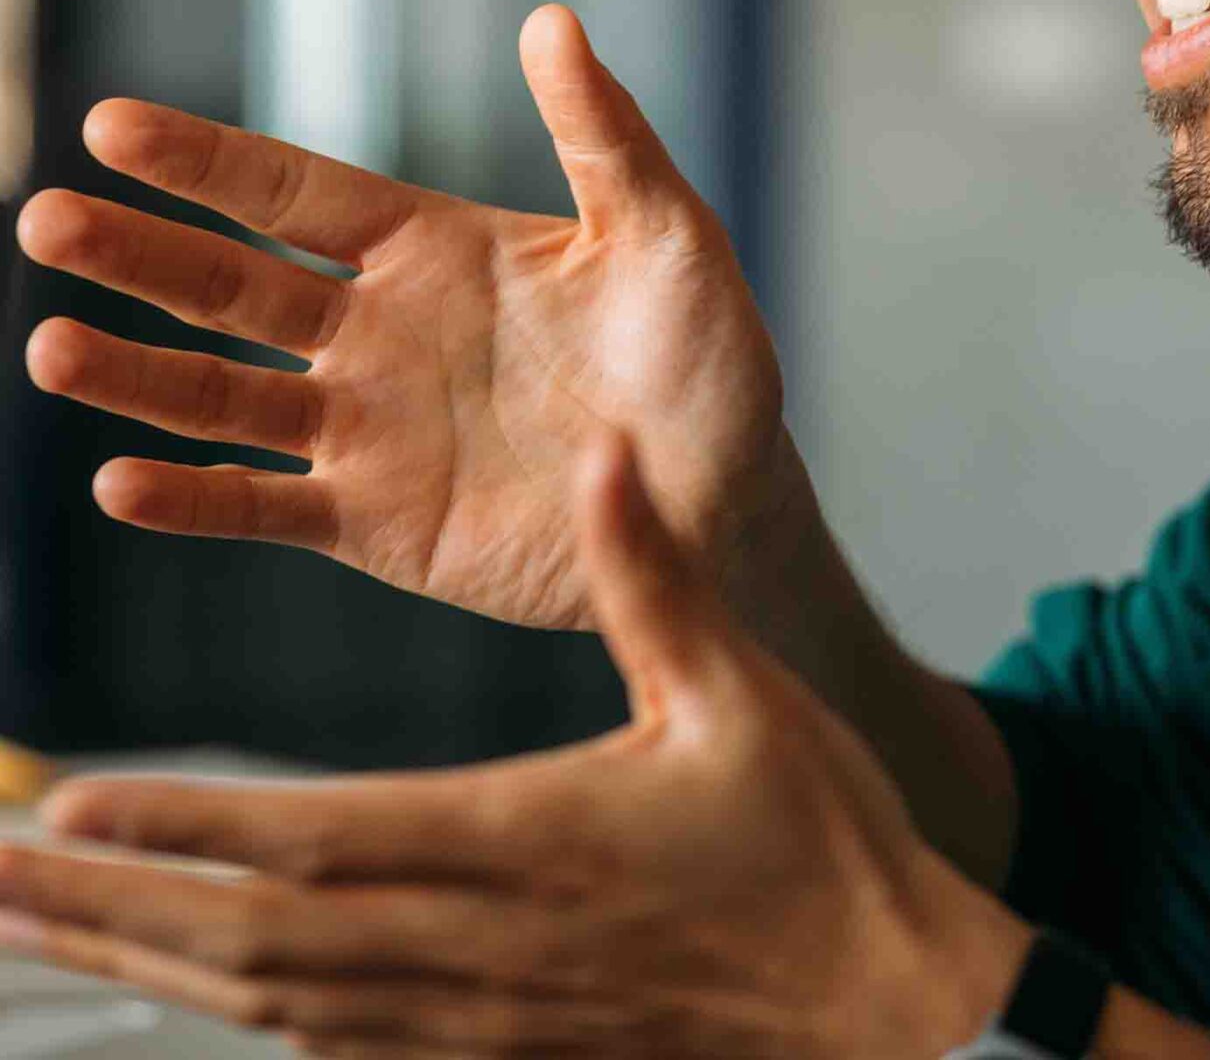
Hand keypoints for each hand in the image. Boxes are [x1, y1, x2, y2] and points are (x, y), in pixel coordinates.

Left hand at [0, 437, 1037, 1057]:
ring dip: (143, 965)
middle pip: (253, 942)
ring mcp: (482, 1016)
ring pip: (274, 1006)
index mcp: (534, 839)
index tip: (63, 801)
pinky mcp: (502, 1053)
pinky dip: (241, 1015)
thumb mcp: (741, 693)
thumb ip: (654, 576)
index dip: (185, 826)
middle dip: (105, 910)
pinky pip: (338, 1046)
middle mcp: (481, 944)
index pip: (320, 842)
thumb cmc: (818, 838)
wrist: (881, 1001)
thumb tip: (601, 453)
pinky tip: (189, 987)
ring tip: (37, 926)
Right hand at [14, 5, 790, 629]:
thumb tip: (552, 19)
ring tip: (55, 350)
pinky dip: (196, 500)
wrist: (729, 499)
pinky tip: (121, 483)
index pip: (296, 194)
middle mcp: (378, 333)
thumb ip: (604, 136)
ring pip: (225, 397)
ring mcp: (368, 430)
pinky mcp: (378, 523)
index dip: (209, 162)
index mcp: (434, 250)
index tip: (112, 125)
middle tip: (47, 222)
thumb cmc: (707, 357)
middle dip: (141, 255)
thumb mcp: (668, 236)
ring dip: (139, 376)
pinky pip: (267, 506)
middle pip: (233, 286)